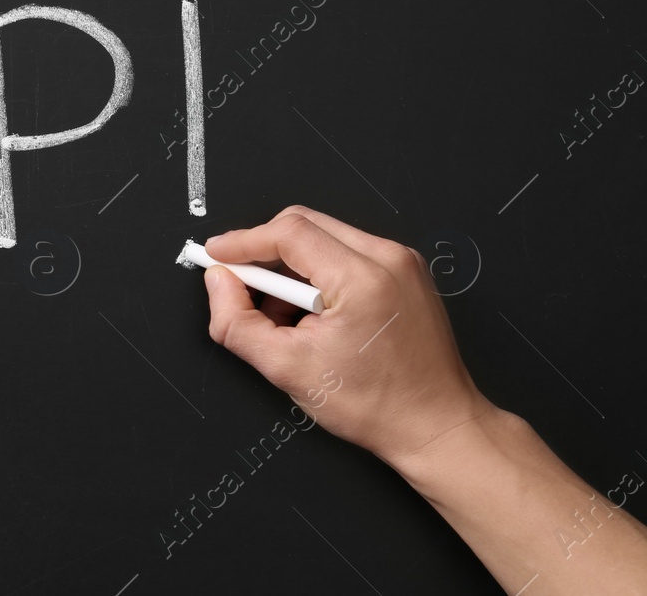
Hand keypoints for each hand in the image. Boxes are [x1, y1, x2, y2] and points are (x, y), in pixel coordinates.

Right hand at [202, 206, 493, 467]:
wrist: (437, 427)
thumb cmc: (376, 405)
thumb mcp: (288, 369)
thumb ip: (237, 323)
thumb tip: (218, 283)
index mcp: (363, 277)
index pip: (288, 232)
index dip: (242, 241)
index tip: (214, 255)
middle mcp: (388, 258)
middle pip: (305, 225)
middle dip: (264, 252)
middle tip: (241, 287)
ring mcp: (403, 263)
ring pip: (325, 237)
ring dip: (291, 266)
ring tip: (283, 316)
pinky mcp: (406, 273)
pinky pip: (347, 253)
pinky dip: (318, 274)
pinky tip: (311, 315)